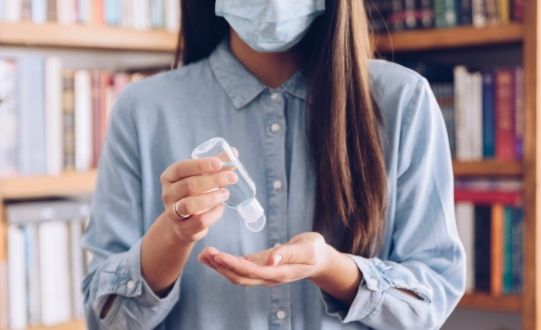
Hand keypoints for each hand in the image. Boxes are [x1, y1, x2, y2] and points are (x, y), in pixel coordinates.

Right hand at [159, 157, 237, 242]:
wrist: (183, 223)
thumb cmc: (194, 194)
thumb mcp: (201, 178)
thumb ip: (216, 166)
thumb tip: (234, 152)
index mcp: (170, 177)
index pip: (181, 167)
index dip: (200, 165)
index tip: (219, 163)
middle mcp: (168, 194)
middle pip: (189, 185)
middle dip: (213, 180)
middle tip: (232, 178)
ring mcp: (173, 213)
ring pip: (190, 205)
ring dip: (211, 198)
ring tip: (225, 193)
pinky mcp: (183, 229)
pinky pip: (200, 221)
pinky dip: (214, 214)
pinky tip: (220, 208)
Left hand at [198, 232, 332, 285]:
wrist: (319, 258)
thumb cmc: (315, 251)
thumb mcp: (308, 248)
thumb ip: (290, 253)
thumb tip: (272, 259)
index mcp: (280, 272)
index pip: (252, 272)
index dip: (233, 265)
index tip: (218, 255)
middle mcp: (269, 277)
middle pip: (240, 277)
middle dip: (221, 267)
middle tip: (205, 253)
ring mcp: (264, 274)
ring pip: (238, 275)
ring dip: (220, 266)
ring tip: (204, 254)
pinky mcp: (261, 267)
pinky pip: (240, 268)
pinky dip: (226, 263)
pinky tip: (213, 256)